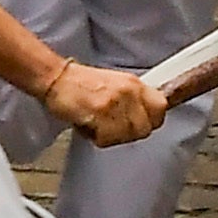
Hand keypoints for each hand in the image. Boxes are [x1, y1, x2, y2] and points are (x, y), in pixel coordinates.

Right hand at [42, 55, 164, 145]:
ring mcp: (115, 103)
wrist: (57, 78)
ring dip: (112, 137)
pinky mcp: (100, 113)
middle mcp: (128, 91)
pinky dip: (97, 138)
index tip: (141, 124)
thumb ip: (134, 100)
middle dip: (130, 133)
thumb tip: (147, 117)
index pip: (161, 107)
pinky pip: (108, 138)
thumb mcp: (117, 84)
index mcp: (134, 83)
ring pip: (127, 136)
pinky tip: (89, 126)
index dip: (152, 120)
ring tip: (99, 126)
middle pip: (145, 127)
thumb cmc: (82, 84)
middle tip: (113, 129)